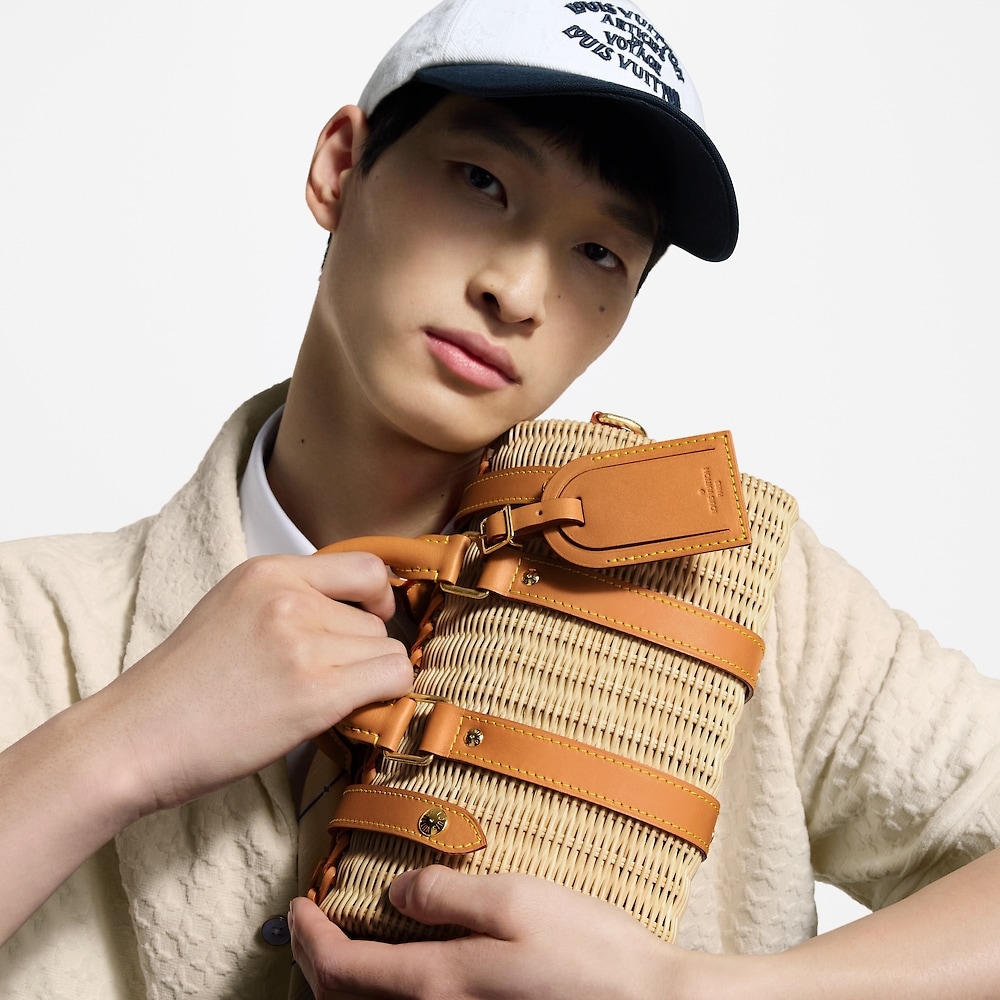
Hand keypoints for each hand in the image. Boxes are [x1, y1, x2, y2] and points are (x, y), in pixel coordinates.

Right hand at [101, 551, 412, 816]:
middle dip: (362, 652)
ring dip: (368, 680)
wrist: (134, 738)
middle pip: (376, 620)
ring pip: (387, 652)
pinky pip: (393, 679)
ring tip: (317, 701)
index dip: (378, 597)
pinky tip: (348, 713)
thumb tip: (359, 613)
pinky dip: (385, 698)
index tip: (370, 620)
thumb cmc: (180, 686)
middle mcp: (291, 598)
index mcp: (269, 571)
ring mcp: (304, 643)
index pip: (366, 567)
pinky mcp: (316, 692)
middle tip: (323, 680)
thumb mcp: (233, 607)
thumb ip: (291, 598)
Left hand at [289, 866, 686, 999]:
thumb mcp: (516, 899)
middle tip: (311, 924)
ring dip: (346, 984)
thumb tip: (395, 893)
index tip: (297, 904)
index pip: (342, 971)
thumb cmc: (589, 952)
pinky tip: (403, 966)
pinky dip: (384, 994)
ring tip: (346, 943)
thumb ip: (447, 894)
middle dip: (318, 965)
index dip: (309, 938)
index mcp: (439, 982)